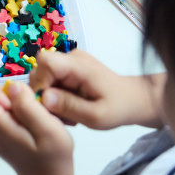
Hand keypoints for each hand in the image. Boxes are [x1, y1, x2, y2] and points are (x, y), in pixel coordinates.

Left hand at [0, 82, 72, 174]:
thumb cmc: (50, 156)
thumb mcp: (49, 130)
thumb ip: (28, 107)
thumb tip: (12, 87)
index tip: (17, 102)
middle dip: (3, 92)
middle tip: (24, 106)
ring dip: (7, 98)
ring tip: (26, 113)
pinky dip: (8, 106)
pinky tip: (24, 118)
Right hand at [29, 49, 164, 129]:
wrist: (133, 100)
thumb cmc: (118, 108)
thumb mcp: (96, 116)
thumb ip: (69, 106)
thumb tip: (44, 98)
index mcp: (79, 65)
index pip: (45, 62)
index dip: (40, 83)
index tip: (49, 105)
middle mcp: (71, 58)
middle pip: (40, 69)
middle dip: (43, 93)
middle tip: (60, 114)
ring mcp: (69, 62)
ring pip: (42, 77)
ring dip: (49, 97)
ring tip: (68, 113)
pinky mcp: (67, 69)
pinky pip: (50, 80)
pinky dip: (54, 96)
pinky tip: (69, 107)